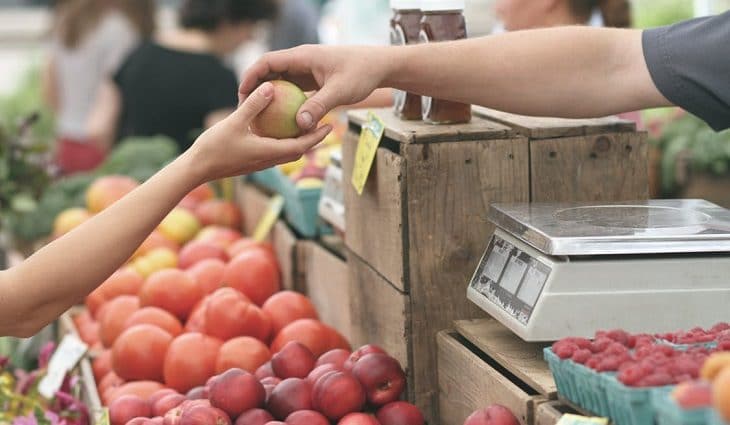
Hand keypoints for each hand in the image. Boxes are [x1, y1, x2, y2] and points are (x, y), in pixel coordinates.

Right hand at [186, 81, 331, 182]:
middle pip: (298, 150)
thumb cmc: (214, 147)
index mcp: (269, 152)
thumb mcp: (234, 122)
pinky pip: (273, 150)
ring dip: (299, 141)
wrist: (196, 169)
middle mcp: (268, 160)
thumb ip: (254, 105)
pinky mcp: (251, 161)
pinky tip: (277, 128)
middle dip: (313, 139)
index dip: (317, 136)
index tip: (330, 125)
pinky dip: (282, 141)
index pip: (301, 146)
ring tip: (306, 125)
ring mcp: (260, 162)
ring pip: (286, 152)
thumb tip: (271, 87)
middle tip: (325, 124)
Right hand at [239, 45, 388, 131]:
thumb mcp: (340, 91)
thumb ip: (319, 106)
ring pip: (280, 82)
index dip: (251, 76)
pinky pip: (292, 90)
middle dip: (255, 88)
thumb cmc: (362, 73)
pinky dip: (284, 103)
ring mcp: (306, 70)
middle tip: (244, 110)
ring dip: (269, 97)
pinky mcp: (313, 80)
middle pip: (269, 72)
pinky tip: (280, 121)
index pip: (268, 62)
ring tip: (258, 117)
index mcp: (303, 56)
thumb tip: (300, 125)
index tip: (241, 94)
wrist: (379, 66)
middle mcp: (301, 61)